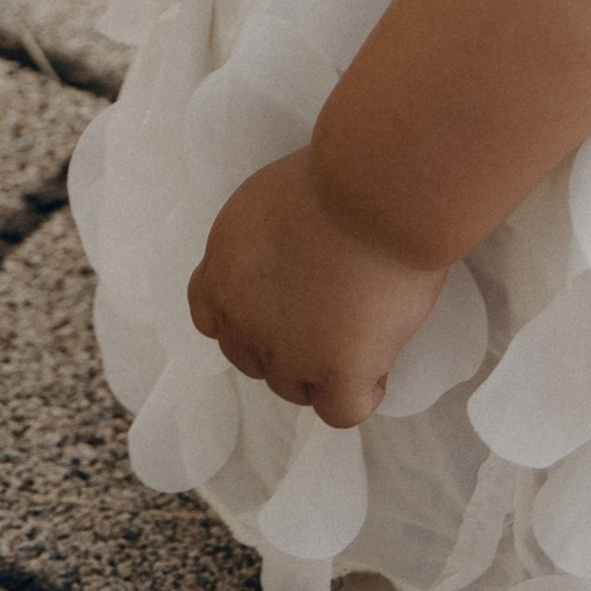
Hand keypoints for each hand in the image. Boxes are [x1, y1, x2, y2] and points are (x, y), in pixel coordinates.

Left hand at [187, 148, 450, 430]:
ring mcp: (288, 351)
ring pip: (294, 388)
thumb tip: (282, 275)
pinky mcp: (337, 370)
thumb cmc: (335, 179)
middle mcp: (243, 319)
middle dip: (286, 344)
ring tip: (363, 333)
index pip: (213, 320)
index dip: (249, 318)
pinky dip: (359, 395)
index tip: (285, 304)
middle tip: (332, 314)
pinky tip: (377, 370)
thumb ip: (259, 252)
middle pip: (253, 359)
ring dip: (321, 371)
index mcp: (221, 273)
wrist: (376, 188)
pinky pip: (340, 411)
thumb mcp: (265, 207)